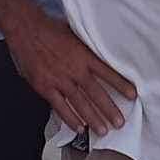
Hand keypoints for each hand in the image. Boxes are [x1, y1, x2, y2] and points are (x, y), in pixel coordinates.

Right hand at [5, 10, 136, 134]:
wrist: (26, 29)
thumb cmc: (51, 29)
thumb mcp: (76, 33)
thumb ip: (88, 46)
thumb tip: (102, 51)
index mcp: (84, 56)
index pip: (108, 73)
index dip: (121, 85)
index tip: (133, 96)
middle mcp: (75, 70)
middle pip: (96, 94)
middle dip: (110, 110)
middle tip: (120, 123)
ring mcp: (60, 80)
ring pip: (80, 104)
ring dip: (93, 119)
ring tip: (103, 131)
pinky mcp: (45, 87)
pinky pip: (60, 106)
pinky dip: (70, 118)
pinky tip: (79, 127)